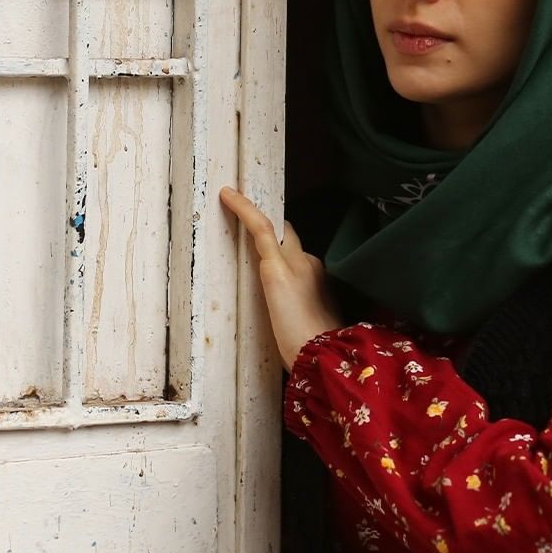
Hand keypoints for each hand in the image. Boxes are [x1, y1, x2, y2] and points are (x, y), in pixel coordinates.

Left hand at [219, 186, 343, 372]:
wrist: (322, 356)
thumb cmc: (317, 352)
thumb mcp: (316, 329)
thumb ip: (307, 316)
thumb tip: (293, 318)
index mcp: (323, 281)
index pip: (302, 258)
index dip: (288, 251)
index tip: (275, 248)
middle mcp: (312, 264)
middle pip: (291, 240)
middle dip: (275, 233)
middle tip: (247, 215)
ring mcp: (296, 262)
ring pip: (277, 232)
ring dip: (255, 220)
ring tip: (231, 199)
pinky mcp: (276, 266)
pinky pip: (260, 228)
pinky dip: (245, 209)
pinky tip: (229, 195)